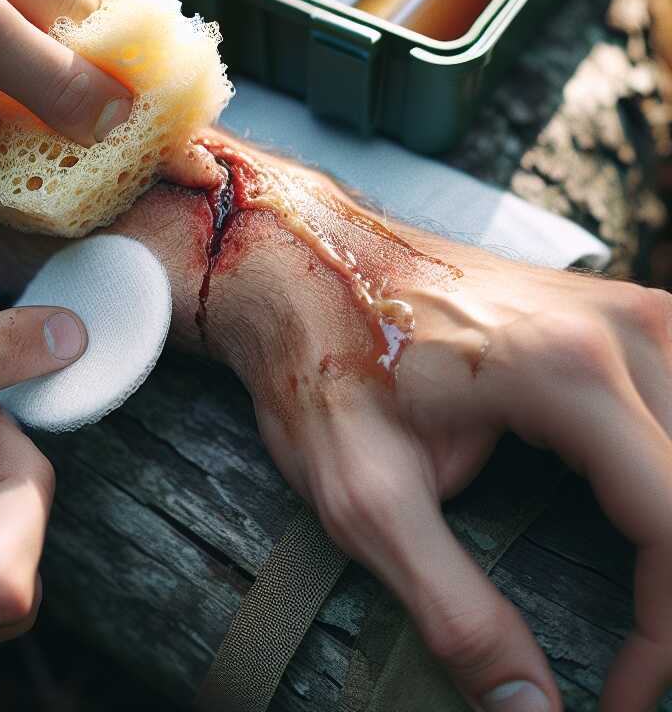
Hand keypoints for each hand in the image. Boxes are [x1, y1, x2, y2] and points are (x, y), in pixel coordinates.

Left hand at [110, 140, 671, 711]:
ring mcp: (619, 307)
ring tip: (647, 601)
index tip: (623, 693)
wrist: (293, 259)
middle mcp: (619, 327)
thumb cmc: (317, 363)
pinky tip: (637, 511)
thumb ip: (456, 610)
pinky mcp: (605, 309)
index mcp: (568, 371)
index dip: (667, 636)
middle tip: (640, 654)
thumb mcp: (366, 498)